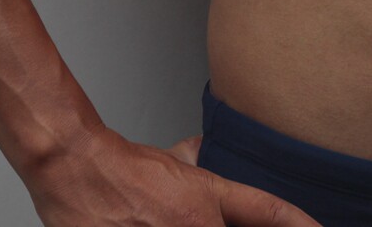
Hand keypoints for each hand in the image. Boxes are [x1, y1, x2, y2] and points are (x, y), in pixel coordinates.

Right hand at [27, 125, 321, 225]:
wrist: (73, 164)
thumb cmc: (115, 163)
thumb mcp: (163, 159)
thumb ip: (189, 160)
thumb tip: (202, 152)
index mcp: (202, 202)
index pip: (266, 212)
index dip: (298, 223)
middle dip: (226, 225)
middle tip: (190, 215)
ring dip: (182, 226)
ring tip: (151, 217)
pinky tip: (143, 223)